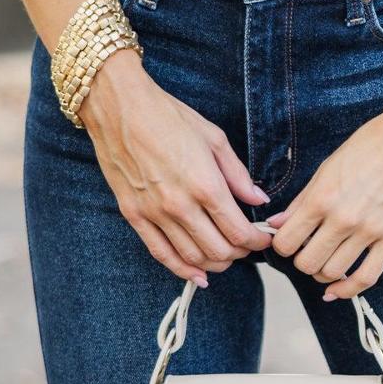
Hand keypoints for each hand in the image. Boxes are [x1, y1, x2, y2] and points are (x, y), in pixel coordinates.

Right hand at [80, 52, 274, 284]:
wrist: (119, 108)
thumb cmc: (168, 116)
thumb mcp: (214, 138)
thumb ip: (238, 175)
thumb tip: (259, 199)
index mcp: (205, 184)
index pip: (239, 232)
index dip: (258, 241)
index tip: (263, 238)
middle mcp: (180, 205)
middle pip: (219, 251)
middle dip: (240, 254)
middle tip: (246, 245)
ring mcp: (154, 213)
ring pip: (192, 257)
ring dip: (215, 264)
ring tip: (225, 256)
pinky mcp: (134, 215)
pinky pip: (161, 254)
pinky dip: (182, 270)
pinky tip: (197, 276)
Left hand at [264, 106, 382, 298]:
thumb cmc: (372, 145)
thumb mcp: (328, 167)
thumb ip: (302, 200)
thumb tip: (278, 223)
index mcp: (322, 197)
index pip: (286, 241)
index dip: (282, 245)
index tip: (289, 241)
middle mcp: (344, 218)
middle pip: (307, 263)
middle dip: (302, 260)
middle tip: (308, 250)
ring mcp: (371, 231)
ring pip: (332, 273)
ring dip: (323, 272)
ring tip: (326, 260)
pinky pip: (366, 277)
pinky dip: (347, 290)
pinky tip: (337, 290)